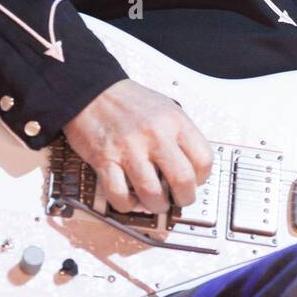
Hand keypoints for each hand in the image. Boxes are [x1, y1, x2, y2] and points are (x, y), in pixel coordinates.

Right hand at [62, 78, 212, 214]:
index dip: (203, 177)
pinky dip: (127, 204)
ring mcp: (129, 149)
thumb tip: (193, 167)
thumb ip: (181, 135)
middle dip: (185, 198)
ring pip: (152, 194)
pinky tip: (131, 199)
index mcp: (175, 122)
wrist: (92, 91)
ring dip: (157, 206)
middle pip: (182, 181)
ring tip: (157, 203)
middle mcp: (155, 135)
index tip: (196, 181)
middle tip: (180, 199)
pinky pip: (119, 195)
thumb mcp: (167, 109)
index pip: (204, 159)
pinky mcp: (104, 160)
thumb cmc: (130, 102)